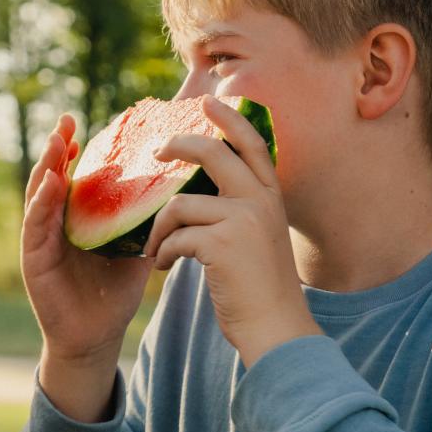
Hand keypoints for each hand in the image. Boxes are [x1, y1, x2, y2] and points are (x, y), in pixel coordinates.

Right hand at [22, 114, 152, 419]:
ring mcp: (41, 238)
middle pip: (53, 176)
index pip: (75, 175)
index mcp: (77, 217)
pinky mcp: (33, 258)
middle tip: (67, 120)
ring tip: (58, 141)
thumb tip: (184, 190)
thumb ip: (146, 221)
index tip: (86, 122)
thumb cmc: (113, 292)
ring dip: (47, 165)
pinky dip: (42, 201)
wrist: (96, 337)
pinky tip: (51, 182)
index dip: (78, 149)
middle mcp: (55, 221)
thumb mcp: (134, 249)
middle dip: (58, 147)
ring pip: (39, 193)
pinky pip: (35, 224)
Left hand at [147, 95, 319, 365]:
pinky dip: (162, 253)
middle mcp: (260, 202)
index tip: (208, 101)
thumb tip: (200, 191)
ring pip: (180, 204)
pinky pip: (175, 237)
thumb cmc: (259, 289)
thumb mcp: (257, 238)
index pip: (252, 144)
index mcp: (270, 198)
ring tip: (156, 248)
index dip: (230, 119)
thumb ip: (239, 210)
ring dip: (159, 228)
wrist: (276, 330)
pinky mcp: (223, 244)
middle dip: (179, 146)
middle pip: (213, 153)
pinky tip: (163, 267)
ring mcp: (243, 220)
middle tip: (157, 152)